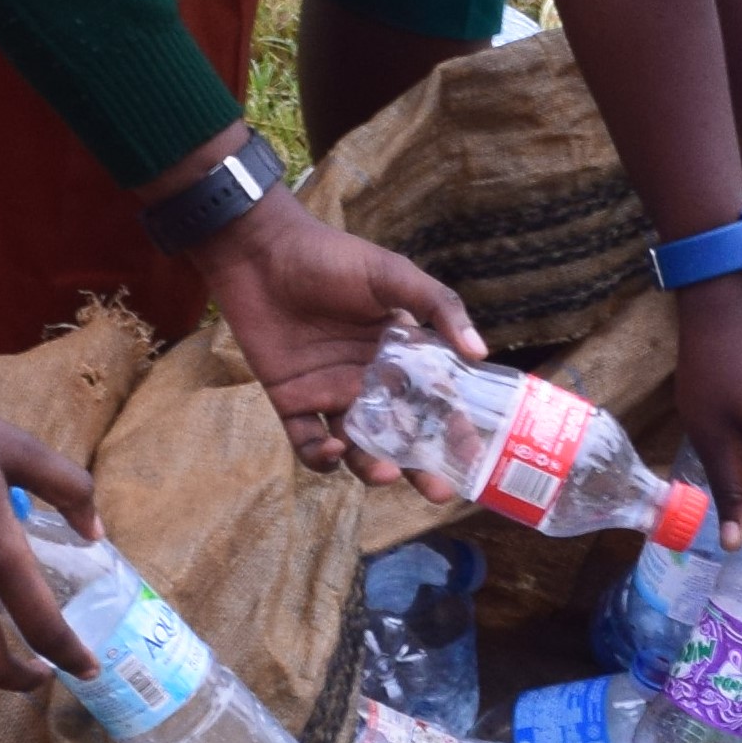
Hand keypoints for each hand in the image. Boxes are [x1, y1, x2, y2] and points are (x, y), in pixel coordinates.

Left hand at [187, 183, 483, 492]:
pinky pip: (308, 443)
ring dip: (371, 465)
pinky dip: (321, 456)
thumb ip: (438, 307)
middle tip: (437, 491)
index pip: (435, 400)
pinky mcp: (292, 401)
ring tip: (382, 472)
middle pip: (401, 434)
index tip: (473, 456)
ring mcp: (330, 393)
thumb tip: (480, 352)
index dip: (454, 430)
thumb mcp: (393, 275)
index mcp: (400, 354)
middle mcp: (369, 379)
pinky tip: (334, 448)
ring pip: (358, 445)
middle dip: (420, 466)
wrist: (261, 251)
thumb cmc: (331, 257)